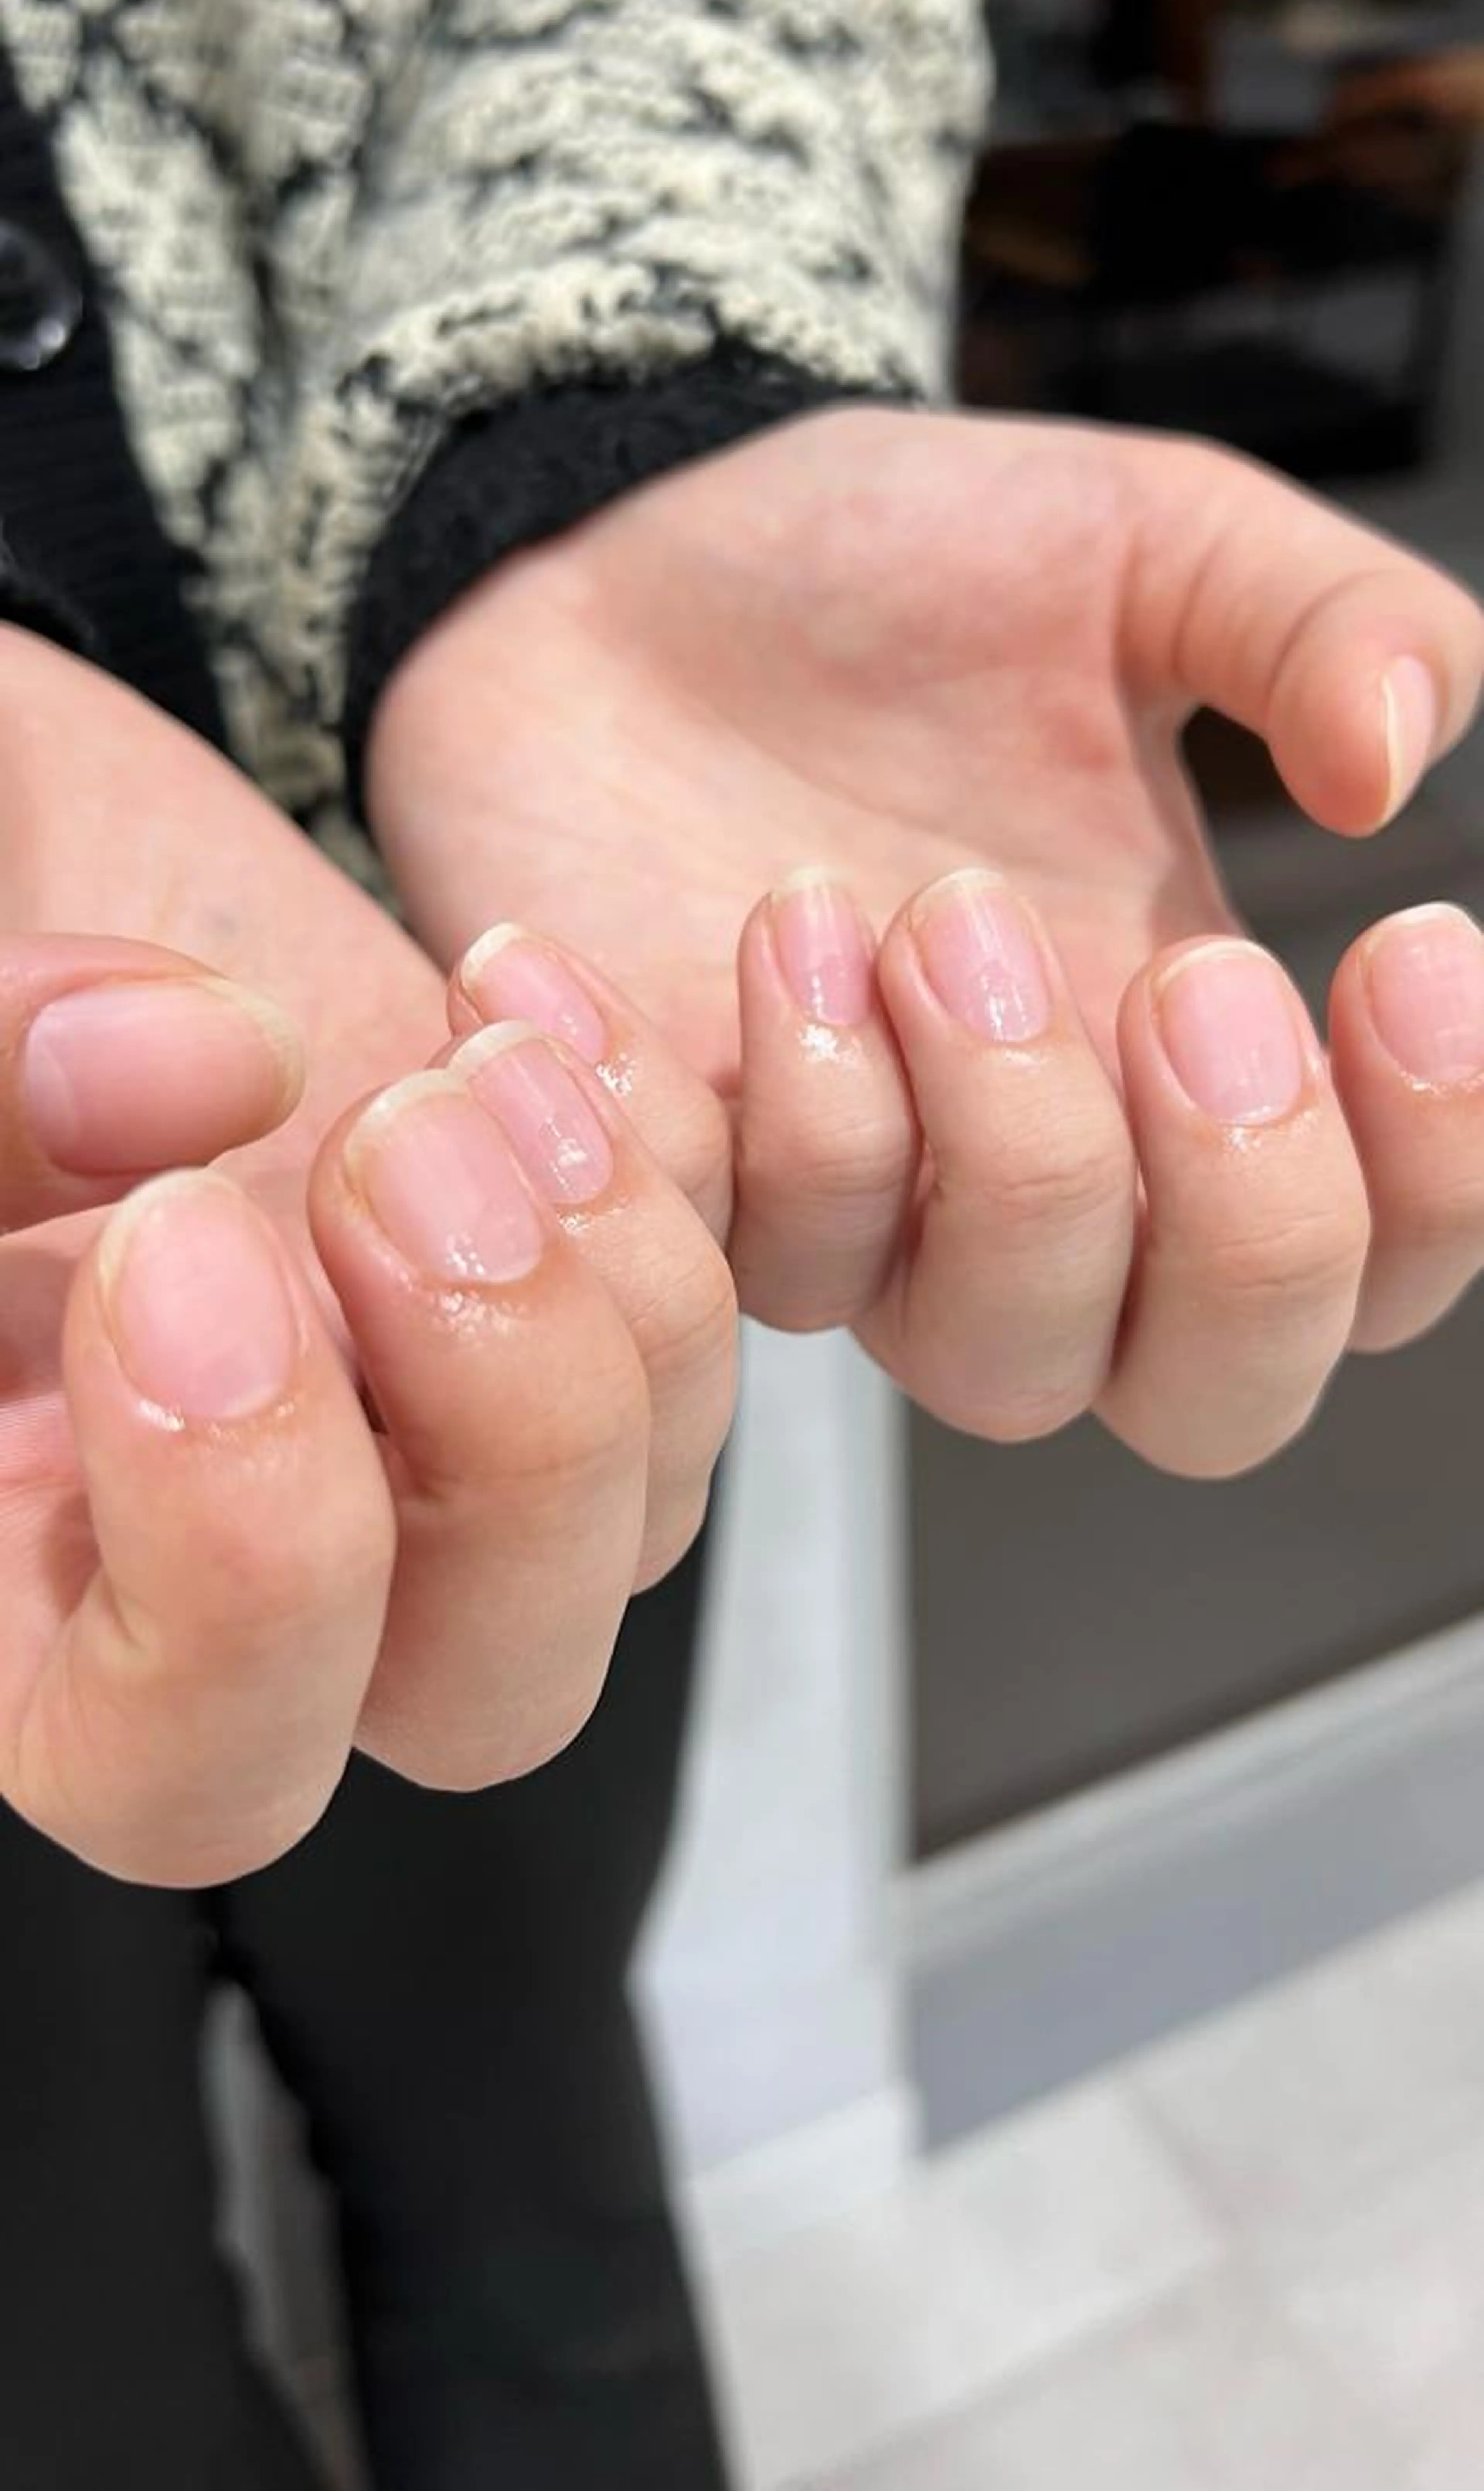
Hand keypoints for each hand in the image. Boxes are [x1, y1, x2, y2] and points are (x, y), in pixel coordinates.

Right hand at [0, 633, 734, 1882]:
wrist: (2, 833)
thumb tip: (206, 1071)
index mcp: (21, 1575)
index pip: (190, 1772)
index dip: (244, 1568)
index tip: (180, 1249)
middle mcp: (245, 1543)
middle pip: (487, 1684)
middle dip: (513, 1433)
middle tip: (397, 1149)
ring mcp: (414, 1405)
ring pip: (644, 1501)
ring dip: (617, 1276)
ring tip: (476, 1058)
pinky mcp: (540, 1260)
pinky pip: (713, 1300)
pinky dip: (672, 1148)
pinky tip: (519, 989)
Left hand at [367, 409, 1483, 1473]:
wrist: (631, 551)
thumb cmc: (888, 572)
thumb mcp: (1144, 541)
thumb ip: (1319, 624)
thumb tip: (1405, 751)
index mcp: (1191, 1056)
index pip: (1374, 1258)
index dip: (1437, 1173)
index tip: (1407, 942)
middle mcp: (1047, 1173)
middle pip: (1213, 1395)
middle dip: (1241, 1216)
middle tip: (1184, 972)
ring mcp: (867, 1207)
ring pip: (995, 1353)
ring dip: (991, 1133)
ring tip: (913, 906)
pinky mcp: (691, 1188)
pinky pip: (757, 1259)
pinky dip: (778, 1097)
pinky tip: (768, 918)